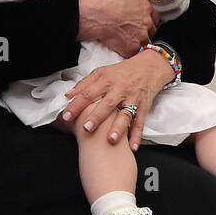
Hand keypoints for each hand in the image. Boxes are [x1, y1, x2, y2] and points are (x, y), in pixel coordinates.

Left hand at [59, 49, 176, 150]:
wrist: (150, 68)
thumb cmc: (123, 71)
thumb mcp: (102, 72)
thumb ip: (85, 84)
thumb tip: (68, 95)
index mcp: (107, 81)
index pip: (89, 93)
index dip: (77, 105)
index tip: (66, 116)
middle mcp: (120, 90)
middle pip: (107, 104)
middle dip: (97, 117)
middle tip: (87, 128)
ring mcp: (133, 99)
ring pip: (125, 115)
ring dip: (118, 128)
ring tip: (110, 139)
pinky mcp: (143, 107)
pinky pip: (140, 123)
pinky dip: (137, 135)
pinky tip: (132, 146)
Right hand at [78, 0, 157, 56]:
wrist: (93, 15)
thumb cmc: (104, 0)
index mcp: (146, 8)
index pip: (154, 16)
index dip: (147, 18)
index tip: (140, 21)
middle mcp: (147, 23)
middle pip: (151, 30)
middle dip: (144, 30)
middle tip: (133, 31)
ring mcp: (141, 37)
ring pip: (146, 42)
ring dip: (139, 42)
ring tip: (128, 40)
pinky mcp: (132, 48)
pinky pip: (135, 52)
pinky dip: (130, 51)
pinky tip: (123, 47)